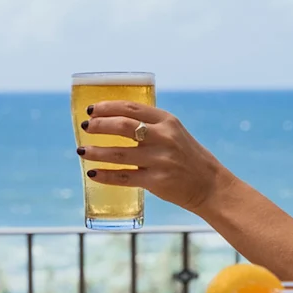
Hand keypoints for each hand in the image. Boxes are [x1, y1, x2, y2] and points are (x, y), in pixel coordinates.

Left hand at [76, 100, 232, 213]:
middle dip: (99, 125)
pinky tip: (93, 173)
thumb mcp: (174, 133)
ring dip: (96, 152)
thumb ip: (150, 126)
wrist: (209, 185)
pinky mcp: (157, 181)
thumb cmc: (187, 157)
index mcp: (167, 121)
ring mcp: (160, 160)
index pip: (131, 108)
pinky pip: (124, 177)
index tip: (91, 109)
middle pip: (122, 126)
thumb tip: (113, 121)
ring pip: (119, 153)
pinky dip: (106, 175)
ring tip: (82, 151)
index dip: (108, 107)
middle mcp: (164, 137)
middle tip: (85, 127)